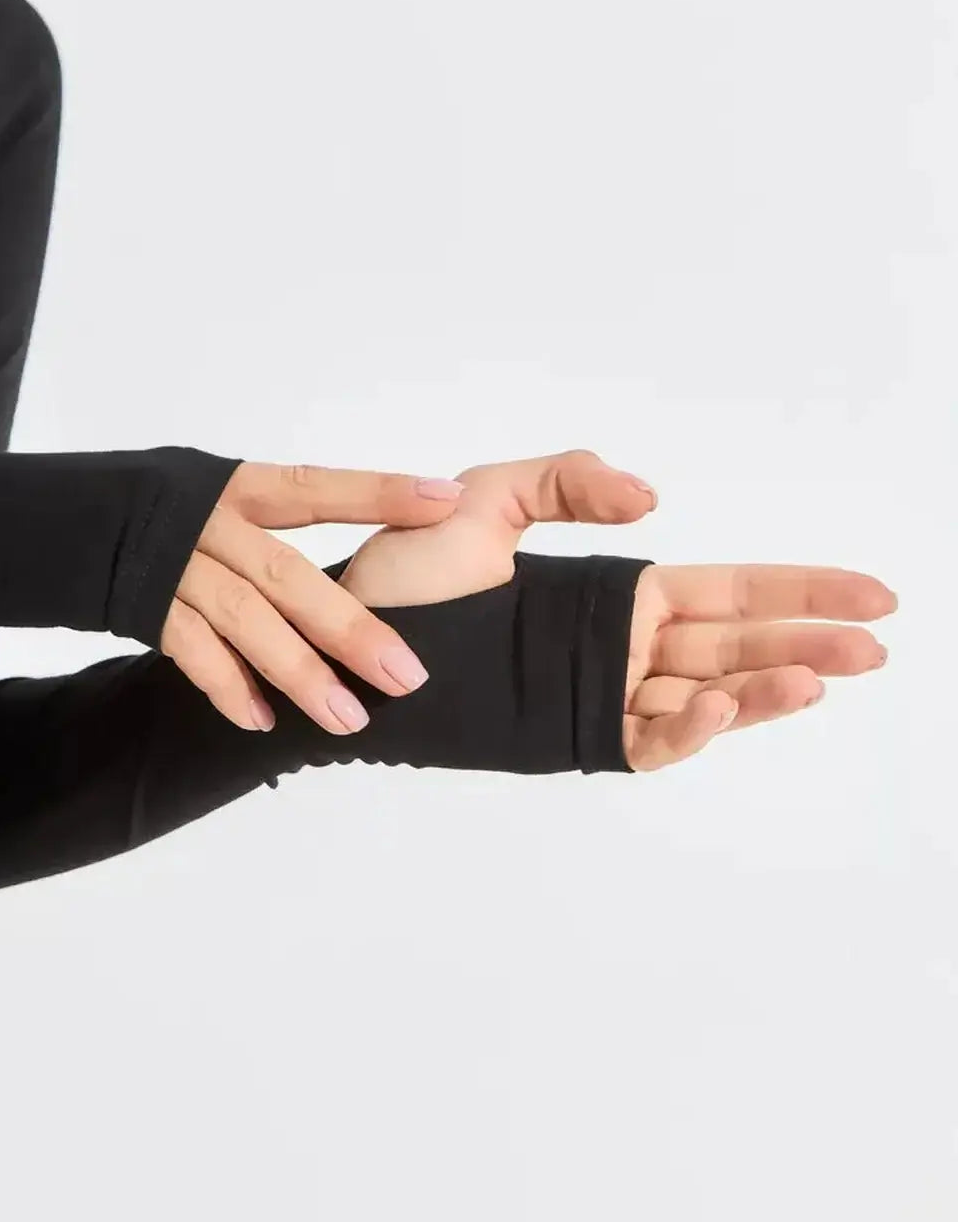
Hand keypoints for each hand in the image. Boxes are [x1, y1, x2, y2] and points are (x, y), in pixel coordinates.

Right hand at [162, 462, 468, 734]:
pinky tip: (263, 723)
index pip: (317, 489)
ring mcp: (173, 565)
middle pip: (288, 576)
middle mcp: (208, 521)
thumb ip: (271, 528)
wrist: (58, 520)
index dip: (380, 494)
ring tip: (349, 720)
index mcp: (238, 487)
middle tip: (407, 675)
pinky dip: (228, 688)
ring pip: (245, 623)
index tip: (448, 503)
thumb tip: (347, 577)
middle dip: (351, 628)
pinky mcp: (141, 606)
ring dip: (299, 674)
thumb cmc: (158, 513)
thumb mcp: (215, 497)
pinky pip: (192, 653)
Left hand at [338, 452, 895, 771]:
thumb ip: (568, 481)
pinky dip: (688, 729)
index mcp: (615, 594)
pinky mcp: (569, 737)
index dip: (799, 591)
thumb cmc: (403, 575)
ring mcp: (599, 697)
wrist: (344, 639)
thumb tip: (654, 501)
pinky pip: (645, 740)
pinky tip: (725, 703)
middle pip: (737, 646)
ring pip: (705, 699)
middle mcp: (620, 649)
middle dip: (808, 644)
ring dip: (765, 691)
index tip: (869, 593)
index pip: (728, 592)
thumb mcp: (487, 499)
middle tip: (877, 645)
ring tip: (821, 678)